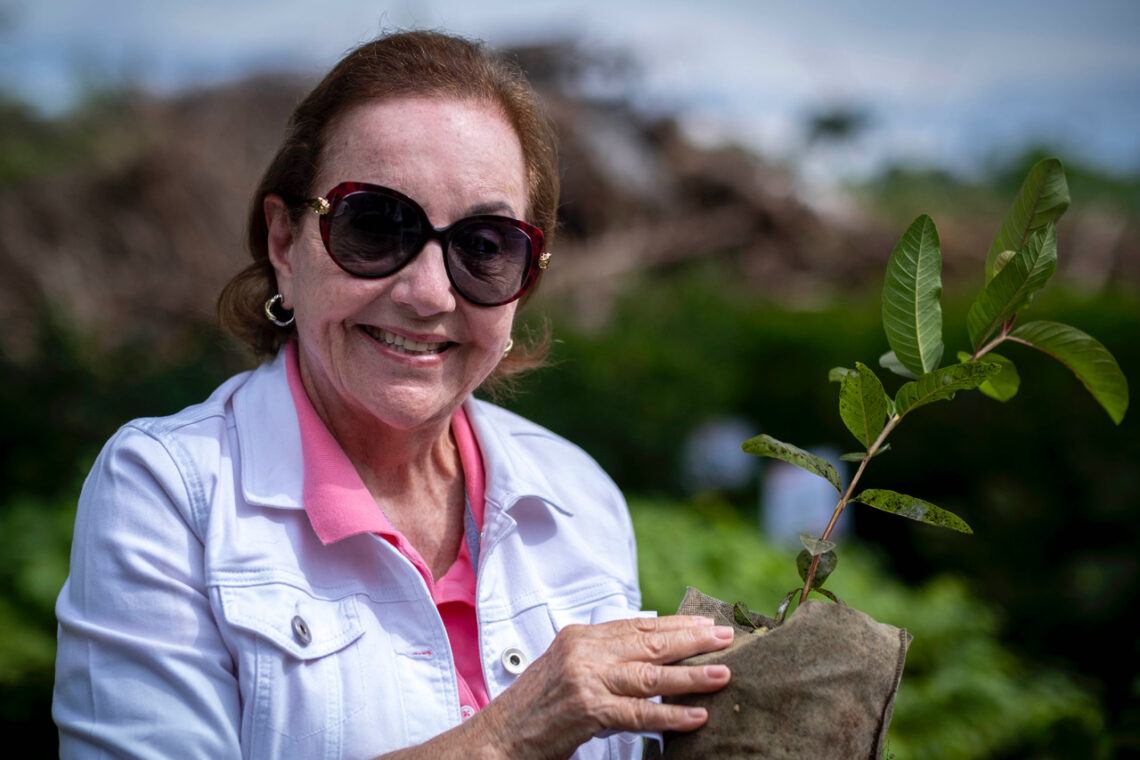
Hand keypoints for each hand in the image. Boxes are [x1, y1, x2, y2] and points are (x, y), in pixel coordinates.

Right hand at [477, 615, 732, 759]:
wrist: (499, 737)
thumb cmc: (535, 710)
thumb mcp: (569, 672)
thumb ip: (604, 661)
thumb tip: (650, 660)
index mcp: (580, 636)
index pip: (637, 625)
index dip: (675, 625)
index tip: (706, 624)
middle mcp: (583, 651)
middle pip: (649, 642)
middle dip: (692, 640)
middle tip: (726, 638)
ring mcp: (585, 678)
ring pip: (650, 674)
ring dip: (691, 675)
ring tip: (722, 674)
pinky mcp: (587, 708)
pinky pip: (639, 712)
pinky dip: (670, 714)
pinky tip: (696, 715)